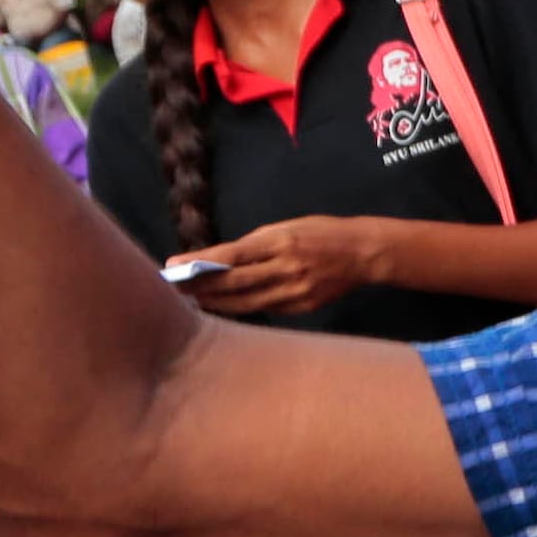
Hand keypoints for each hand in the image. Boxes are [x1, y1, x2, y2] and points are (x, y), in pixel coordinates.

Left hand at [175, 216, 375, 318]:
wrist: (363, 253)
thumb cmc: (322, 232)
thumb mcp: (287, 227)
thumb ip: (255, 244)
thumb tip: (220, 260)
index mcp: (281, 241)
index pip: (231, 254)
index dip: (199, 262)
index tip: (174, 265)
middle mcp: (286, 267)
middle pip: (233, 282)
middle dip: (200, 286)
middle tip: (174, 288)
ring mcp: (294, 291)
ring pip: (245, 302)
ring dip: (215, 302)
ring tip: (193, 300)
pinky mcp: (301, 307)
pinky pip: (264, 309)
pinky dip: (241, 308)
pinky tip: (224, 306)